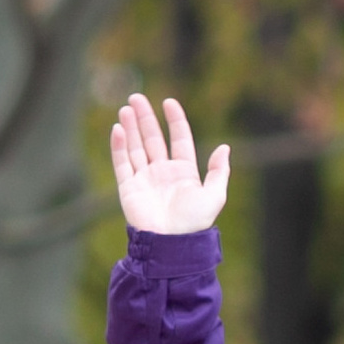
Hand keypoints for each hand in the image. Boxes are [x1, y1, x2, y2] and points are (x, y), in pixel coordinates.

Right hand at [112, 92, 230, 236]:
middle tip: (136, 98)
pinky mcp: (128, 188)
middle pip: (152, 139)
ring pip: (135, 147)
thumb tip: (225, 147)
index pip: (178, 139)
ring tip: (126, 107)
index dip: (174, 120)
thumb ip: (218, 171)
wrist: (171, 245)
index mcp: (184, 172)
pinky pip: (122, 163)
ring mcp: (144, 179)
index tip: (169, 102)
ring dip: (131, 127)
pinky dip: (119, 146)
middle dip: (145, 118)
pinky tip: (118, 128)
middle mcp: (163, 172)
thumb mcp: (214, 196)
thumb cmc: (194, 223)